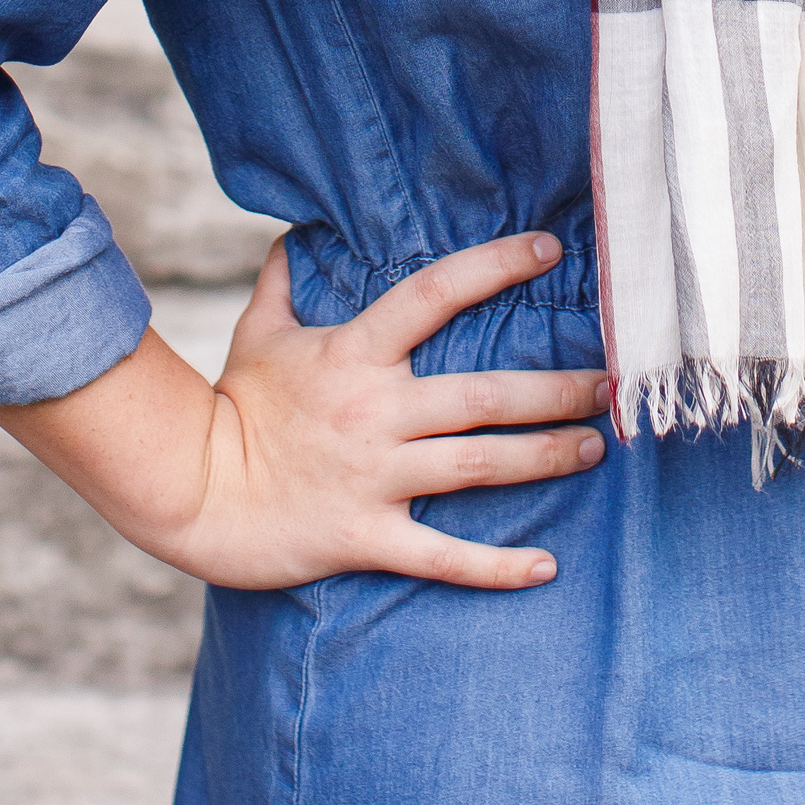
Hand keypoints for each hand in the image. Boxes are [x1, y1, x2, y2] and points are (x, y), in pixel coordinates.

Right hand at [0, 230, 609, 593]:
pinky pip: (443, 555)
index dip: (494, 266)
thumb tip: (290, 237)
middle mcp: (375, 412)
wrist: (194, 494)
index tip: (547, 250)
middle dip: (555, 390)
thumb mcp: (257, 335)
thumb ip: (282, 284)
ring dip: (545, 455)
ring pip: (480, 464)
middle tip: (610, 385)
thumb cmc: (231, 409)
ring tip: (595, 447)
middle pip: (485, 394)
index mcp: (355, 354)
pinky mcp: (367, 537)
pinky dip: (497, 566)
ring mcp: (375, 477)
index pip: (435, 293)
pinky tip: (545, 568)